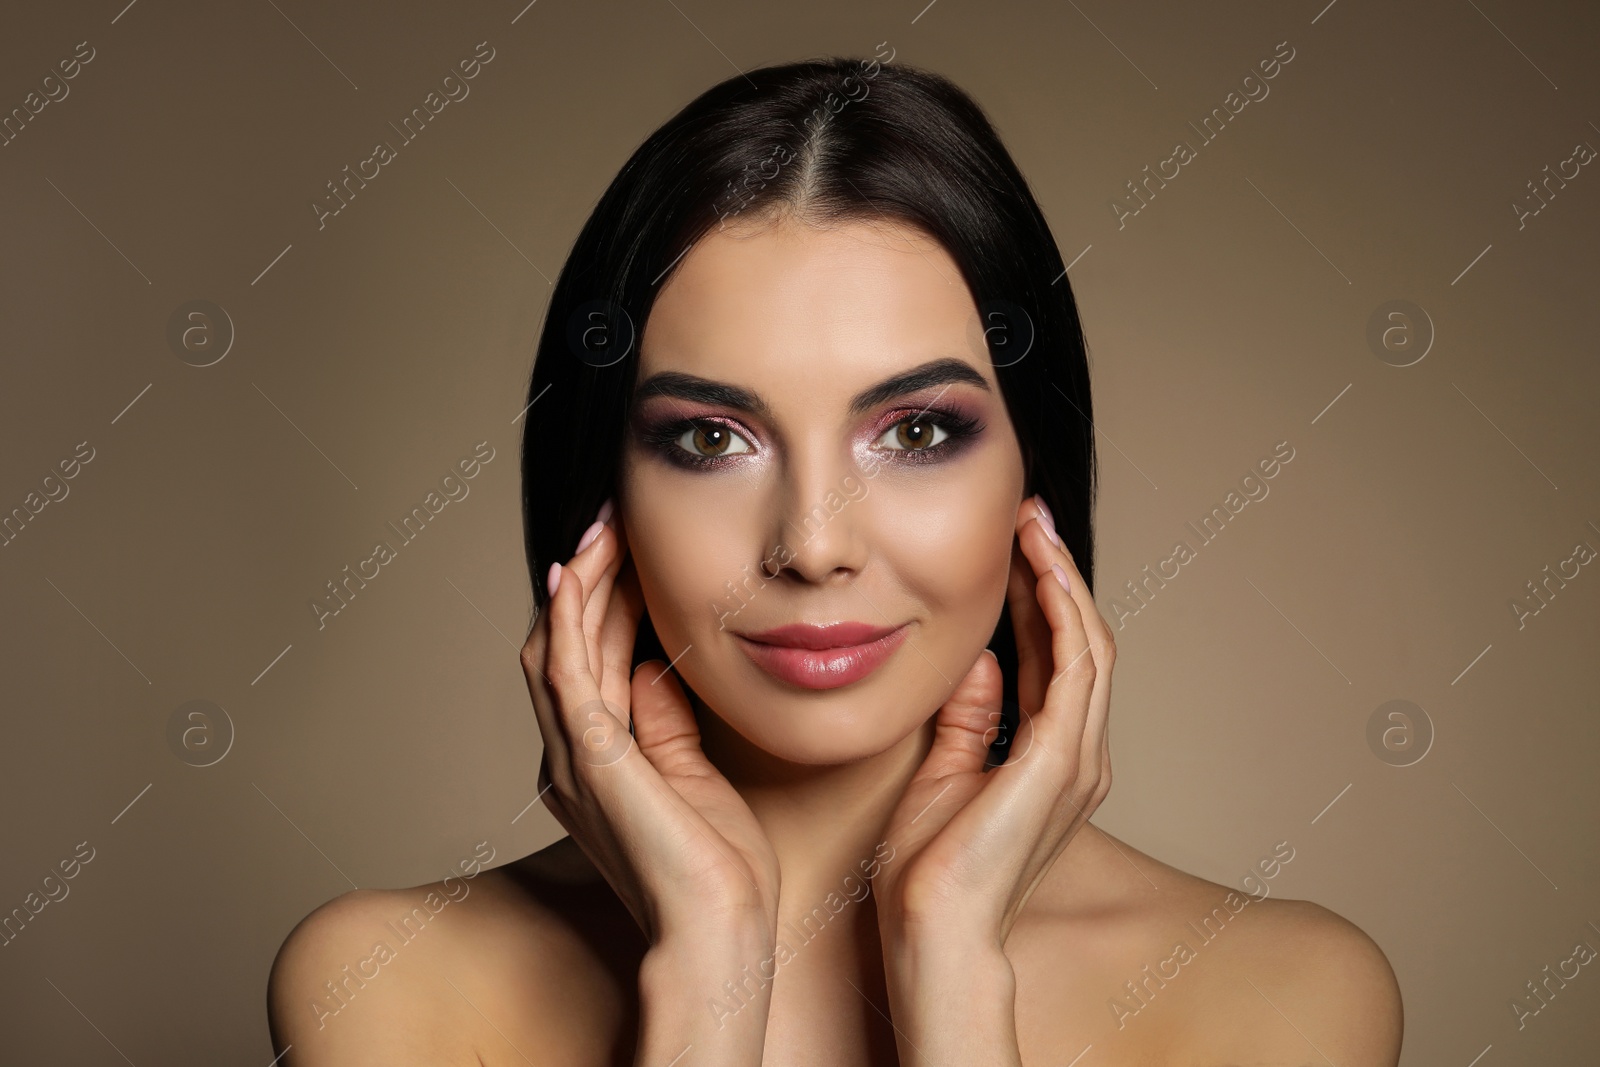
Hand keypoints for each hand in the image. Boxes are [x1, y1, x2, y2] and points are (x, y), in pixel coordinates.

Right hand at [520, 501, 780, 952]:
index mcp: (593, 765)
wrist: (717, 933)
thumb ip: (666, 722)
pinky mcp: (593, 762)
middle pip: (564, 646)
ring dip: (578, 584)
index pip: (589, 663)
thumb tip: (658, 665)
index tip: (626, 552)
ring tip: (600, 529)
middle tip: (608, 521)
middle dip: (584, 580)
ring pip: (558, 649)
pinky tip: (577, 574)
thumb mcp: (693, 775)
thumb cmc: (716, 871)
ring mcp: (575, 761)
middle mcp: (570, 759)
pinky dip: (569, 619)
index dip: (601, 604)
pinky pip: (568, 674)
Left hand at [874, 492, 1114, 946]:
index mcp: (1052, 758)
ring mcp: (1077, 758)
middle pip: (1078, 641)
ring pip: (1086, 644)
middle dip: (1055, 573)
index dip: (1038, 597)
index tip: (1014, 544)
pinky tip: (1042, 570)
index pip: (1053, 658)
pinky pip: (1074, 667)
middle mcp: (1079, 755)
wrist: (932, 925)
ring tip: (1033, 525)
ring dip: (1062, 579)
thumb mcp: (945, 769)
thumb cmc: (930, 867)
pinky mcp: (1061, 759)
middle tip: (1029, 515)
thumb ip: (970, 716)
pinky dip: (1062, 613)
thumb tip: (979, 660)